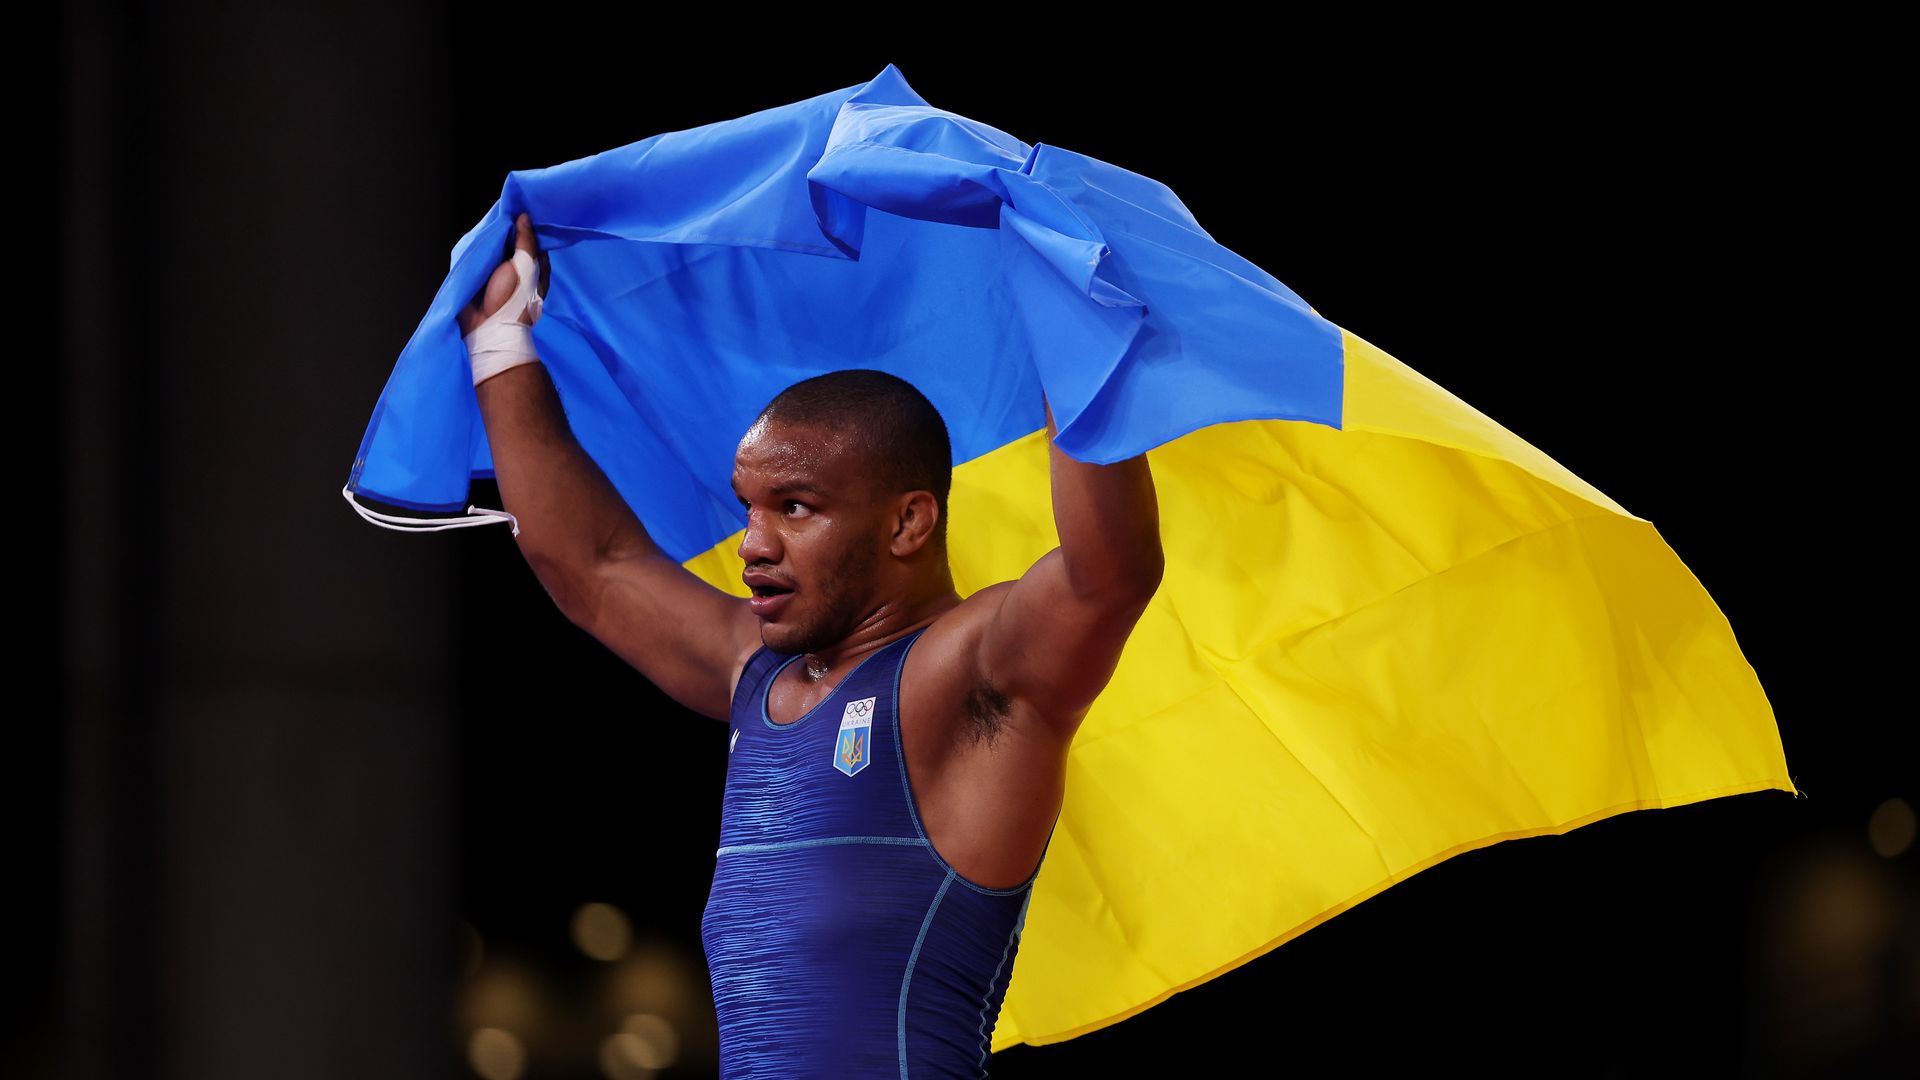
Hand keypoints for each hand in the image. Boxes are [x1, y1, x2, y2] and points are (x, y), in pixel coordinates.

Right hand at [459, 212, 549, 336]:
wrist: (488, 328)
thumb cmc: (512, 299)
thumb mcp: (525, 267)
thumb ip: (525, 242)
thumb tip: (524, 216)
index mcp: (536, 266)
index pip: (533, 239)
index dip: (526, 224)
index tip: (519, 205)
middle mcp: (520, 267)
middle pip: (513, 241)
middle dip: (506, 228)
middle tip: (498, 208)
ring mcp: (501, 272)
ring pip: (497, 248)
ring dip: (491, 237)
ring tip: (486, 218)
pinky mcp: (483, 276)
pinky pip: (482, 257)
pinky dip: (480, 247)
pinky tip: (476, 235)